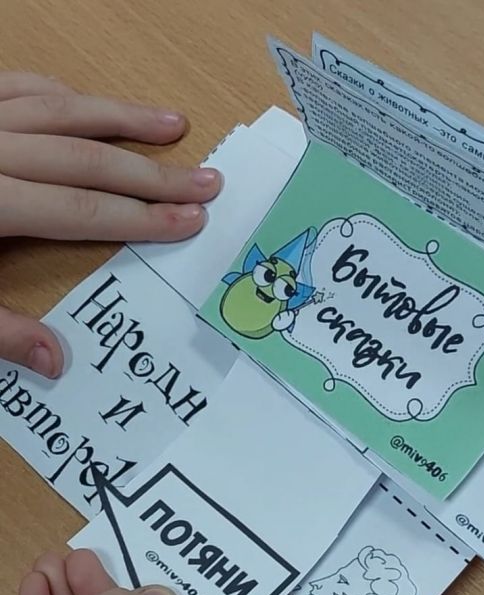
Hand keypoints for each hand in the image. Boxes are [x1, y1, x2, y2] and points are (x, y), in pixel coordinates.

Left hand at [0, 71, 221, 378]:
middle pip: (87, 158)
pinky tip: (88, 103)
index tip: (190, 220)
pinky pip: (19, 86)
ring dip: (121, 117)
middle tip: (207, 179)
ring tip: (173, 124)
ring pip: (62, 110)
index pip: (83, 211)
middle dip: (153, 172)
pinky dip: (61, 95)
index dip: (141, 218)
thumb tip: (58, 362)